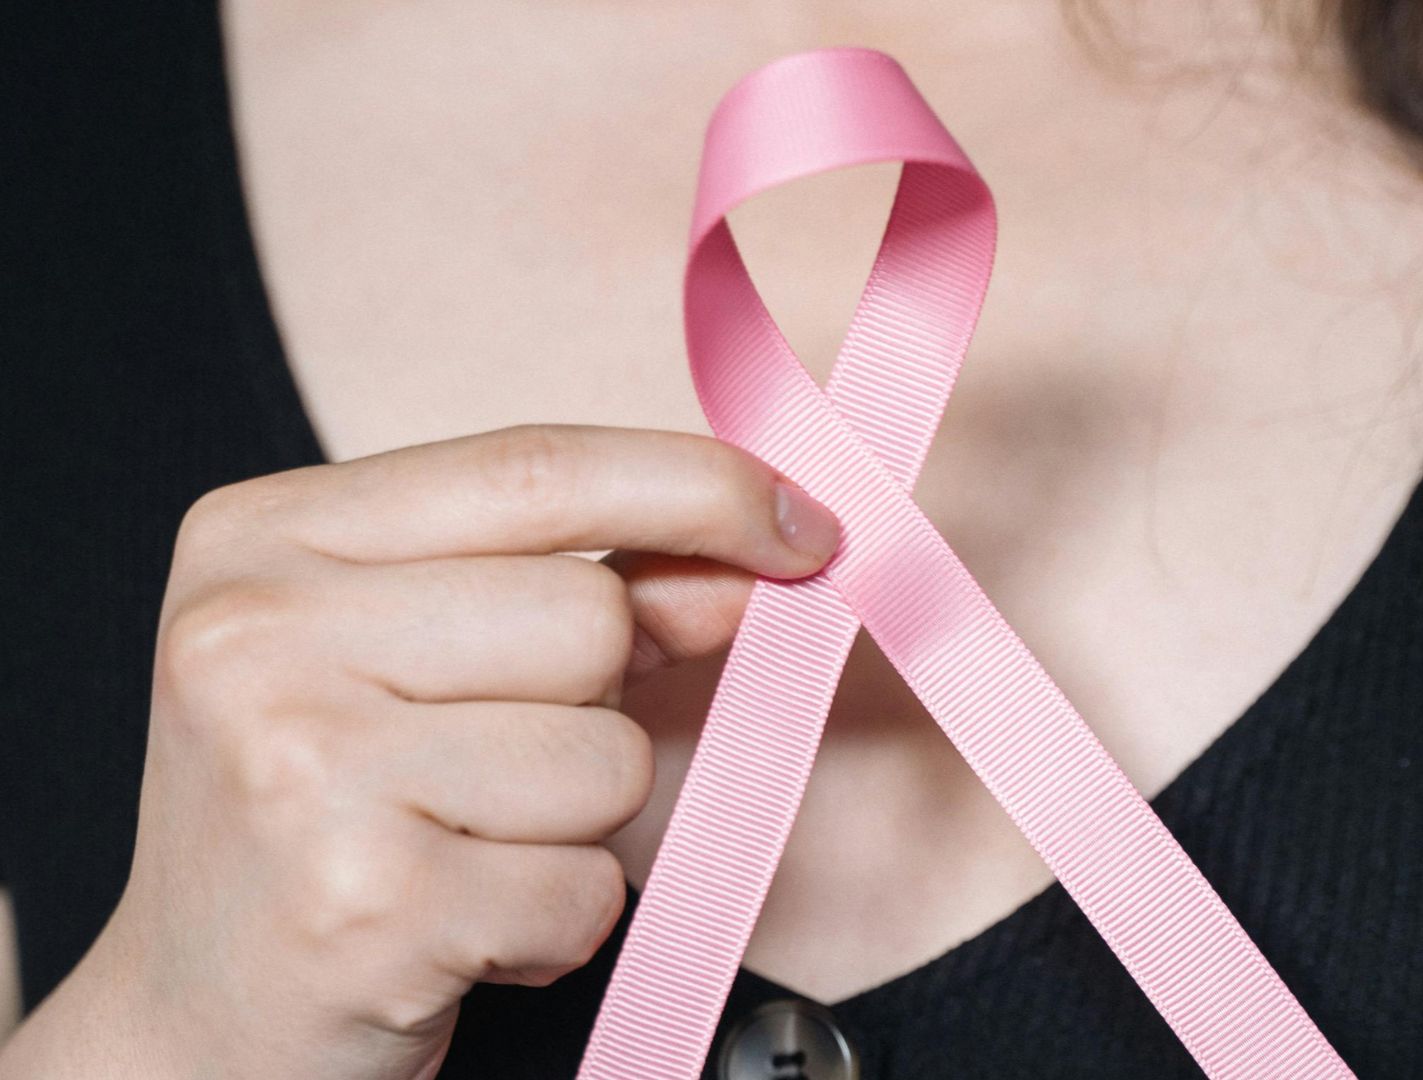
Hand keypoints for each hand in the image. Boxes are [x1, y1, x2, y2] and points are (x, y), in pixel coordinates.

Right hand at [0, 425, 840, 1078]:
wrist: (194, 1023)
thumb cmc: (321, 815)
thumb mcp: (413, 656)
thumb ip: (577, 583)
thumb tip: (761, 550)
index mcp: (263, 538)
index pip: (536, 468)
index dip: (699, 488)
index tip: (805, 525)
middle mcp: (256, 636)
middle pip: (591, 618)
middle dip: (595, 706)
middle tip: (486, 769)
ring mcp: (300, 770)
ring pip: (609, 759)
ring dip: (573, 827)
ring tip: (456, 852)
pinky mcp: (364, 906)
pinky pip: (588, 888)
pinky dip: (556, 925)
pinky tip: (455, 928)